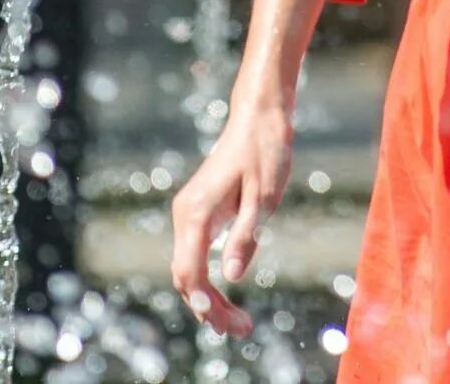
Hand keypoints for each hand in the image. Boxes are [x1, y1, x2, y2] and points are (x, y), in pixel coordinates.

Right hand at [168, 95, 295, 338]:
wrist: (258, 119)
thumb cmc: (265, 153)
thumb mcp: (265, 197)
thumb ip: (246, 236)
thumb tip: (232, 276)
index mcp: (197, 212)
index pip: (189, 268)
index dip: (202, 300)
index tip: (221, 323)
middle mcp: (185, 215)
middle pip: (185, 275)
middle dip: (208, 308)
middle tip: (241, 330)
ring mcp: (188, 214)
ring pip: (188, 269)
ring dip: (209, 299)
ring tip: (239, 323)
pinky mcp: (198, 214)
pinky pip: (194, 256)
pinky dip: (208, 281)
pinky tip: (226, 299)